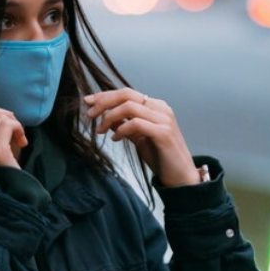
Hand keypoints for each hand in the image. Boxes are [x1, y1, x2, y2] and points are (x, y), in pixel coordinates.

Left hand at [84, 88, 200, 187]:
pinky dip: (121, 129)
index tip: (87, 102)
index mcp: (156, 107)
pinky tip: (115, 139)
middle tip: (89, 114)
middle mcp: (161, 109)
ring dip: (109, 117)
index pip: (127, 93)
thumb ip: (125, 126)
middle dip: (103, 101)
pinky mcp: (163, 133)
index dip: (105, 95)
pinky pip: (136, 123)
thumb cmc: (162, 158)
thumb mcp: (139, 139)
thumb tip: (106, 119)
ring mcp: (164, 120)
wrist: (181, 178)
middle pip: (126, 94)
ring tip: (100, 131)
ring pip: (129, 106)